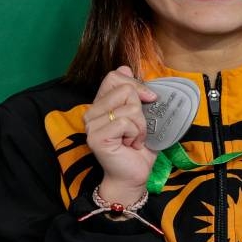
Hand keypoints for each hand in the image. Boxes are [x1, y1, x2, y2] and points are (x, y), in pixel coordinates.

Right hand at [83, 66, 158, 203]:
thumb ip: (134, 93)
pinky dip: (137, 134)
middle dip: (141, 108)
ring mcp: (91, 125)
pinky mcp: (96, 137)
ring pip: (129, 107)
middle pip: (125, 89)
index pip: (114, 76)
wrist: (134, 174)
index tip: (150, 99)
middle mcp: (92, 112)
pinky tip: (131, 144)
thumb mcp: (142, 114)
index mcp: (102, 104)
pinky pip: (126, 123)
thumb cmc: (139, 145)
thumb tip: (125, 68)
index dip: (136, 84)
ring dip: (141, 125)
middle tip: (138, 127)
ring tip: (134, 138)